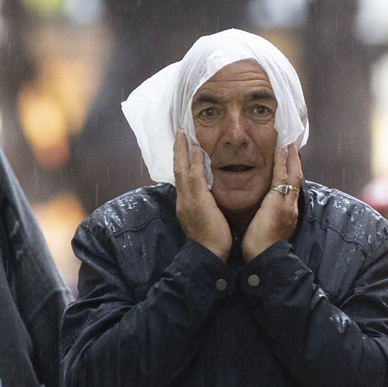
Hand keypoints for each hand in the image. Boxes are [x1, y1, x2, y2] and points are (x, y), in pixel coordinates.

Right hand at [173, 129, 231, 260]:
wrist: (208, 254)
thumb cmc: (210, 240)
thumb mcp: (204, 219)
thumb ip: (203, 205)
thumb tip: (208, 196)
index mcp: (185, 202)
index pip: (181, 176)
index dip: (180, 160)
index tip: (182, 146)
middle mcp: (182, 198)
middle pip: (176, 168)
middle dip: (177, 150)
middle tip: (179, 132)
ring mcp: (188, 198)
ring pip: (182, 169)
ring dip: (182, 150)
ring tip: (183, 134)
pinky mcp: (197, 200)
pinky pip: (194, 176)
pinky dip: (194, 162)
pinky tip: (196, 149)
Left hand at [242, 143, 301, 261]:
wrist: (264, 257)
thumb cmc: (260, 246)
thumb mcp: (266, 225)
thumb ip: (266, 214)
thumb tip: (260, 207)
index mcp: (287, 210)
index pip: (290, 185)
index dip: (290, 170)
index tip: (289, 156)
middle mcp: (291, 205)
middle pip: (296, 176)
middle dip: (295, 159)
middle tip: (293, 141)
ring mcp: (287, 203)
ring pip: (293, 173)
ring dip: (291, 156)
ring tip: (289, 139)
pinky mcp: (279, 202)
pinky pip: (283, 177)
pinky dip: (283, 162)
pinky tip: (281, 149)